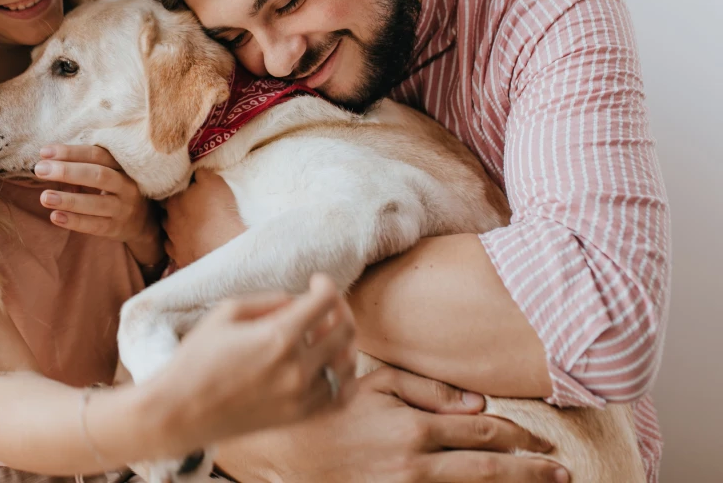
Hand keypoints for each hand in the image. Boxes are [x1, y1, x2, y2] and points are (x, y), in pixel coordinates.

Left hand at [34, 144, 162, 265]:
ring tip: (44, 197)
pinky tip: (55, 217)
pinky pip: (94, 225)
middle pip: (97, 175)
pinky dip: (74, 221)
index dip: (70, 152)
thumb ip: (83, 167)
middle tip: (40, 170)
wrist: (141, 221)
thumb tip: (47, 163)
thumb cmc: (113, 190)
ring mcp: (123, 208)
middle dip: (67, 171)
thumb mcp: (106, 173)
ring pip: (96, 202)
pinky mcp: (116, 228)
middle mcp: (126, 185)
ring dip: (68, 199)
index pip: (97, 154)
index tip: (44, 152)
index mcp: (122, 165)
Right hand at [155, 275, 357, 456]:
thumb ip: (269, 301)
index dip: (325, 284)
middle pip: (345, 329)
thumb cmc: (197, 358)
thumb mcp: (226, 312)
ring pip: (349, 362)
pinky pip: (341, 396)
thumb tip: (298, 302)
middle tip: (324, 303)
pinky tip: (332, 364)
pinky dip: (345, 376)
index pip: (326, 301)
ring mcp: (302, 397)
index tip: (315, 281)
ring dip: (344, 340)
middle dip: (339, 307)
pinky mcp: (300, 416)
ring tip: (325, 332)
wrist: (180, 411)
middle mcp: (298, 368)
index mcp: (278, 337)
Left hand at [163, 169, 244, 266]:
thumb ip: (201, 174)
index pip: (168, 191)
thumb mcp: (212, 181)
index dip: (176, 189)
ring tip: (186, 225)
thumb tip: (195, 171)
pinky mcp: (179, 257)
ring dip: (175, 227)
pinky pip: (175, 249)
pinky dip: (179, 245)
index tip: (183, 189)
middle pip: (166, 211)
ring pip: (168, 231)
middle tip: (186, 206)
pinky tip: (186, 243)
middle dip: (173, 208)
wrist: (219, 246)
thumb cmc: (216, 210)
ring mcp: (172, 240)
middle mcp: (168, 220)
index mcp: (173, 200)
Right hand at [217, 366, 568, 482]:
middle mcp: (417, 466)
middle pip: (490, 471)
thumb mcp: (377, 383)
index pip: (483, 434)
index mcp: (414, 429)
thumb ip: (428, 388)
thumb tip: (478, 404)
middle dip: (532, 474)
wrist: (292, 452)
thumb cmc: (336, 410)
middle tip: (564, 475)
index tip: (543, 444)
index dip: (520, 439)